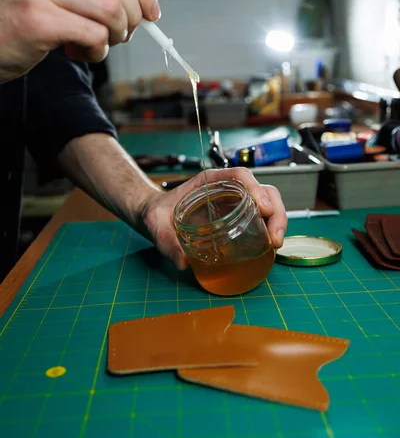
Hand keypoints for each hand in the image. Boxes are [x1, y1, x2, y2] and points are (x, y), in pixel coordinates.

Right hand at [0, 0, 158, 82]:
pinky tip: (80, 53)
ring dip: (116, 34)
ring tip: (99, 43)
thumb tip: (145, 5)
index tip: (151, 12)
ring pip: (110, 7)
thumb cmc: (20, 19)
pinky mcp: (37, 20)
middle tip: (122, 35)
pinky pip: (94, 34)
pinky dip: (98, 50)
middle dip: (132, 16)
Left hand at [141, 168, 287, 269]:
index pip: (240, 175)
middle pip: (262, 191)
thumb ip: (165, 241)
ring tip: (275, 244)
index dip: (255, 188)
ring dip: (277, 221)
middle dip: (275, 211)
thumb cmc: (157, 213)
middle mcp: (227, 189)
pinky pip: (260, 218)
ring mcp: (235, 202)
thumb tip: (183, 262)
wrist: (156, 216)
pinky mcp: (238, 217)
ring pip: (267, 203)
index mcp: (210, 181)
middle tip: (274, 238)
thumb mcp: (156, 224)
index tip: (262, 208)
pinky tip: (269, 245)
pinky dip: (269, 229)